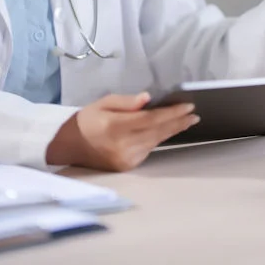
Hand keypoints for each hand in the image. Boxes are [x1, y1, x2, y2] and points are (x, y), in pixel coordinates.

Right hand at [46, 93, 198, 170]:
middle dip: (178, 122)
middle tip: (194, 114)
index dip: (172, 113)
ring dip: (172, 130)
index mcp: (115, 127)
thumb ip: (127, 102)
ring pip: (156, 142)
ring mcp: (126, 159)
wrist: (69, 145)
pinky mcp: (127, 166)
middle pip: (158, 132)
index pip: (151, 120)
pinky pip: (149, 149)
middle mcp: (122, 145)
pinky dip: (159, 139)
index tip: (188, 106)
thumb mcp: (104, 103)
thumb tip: (148, 99)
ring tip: (187, 120)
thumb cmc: (88, 119)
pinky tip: (168, 130)